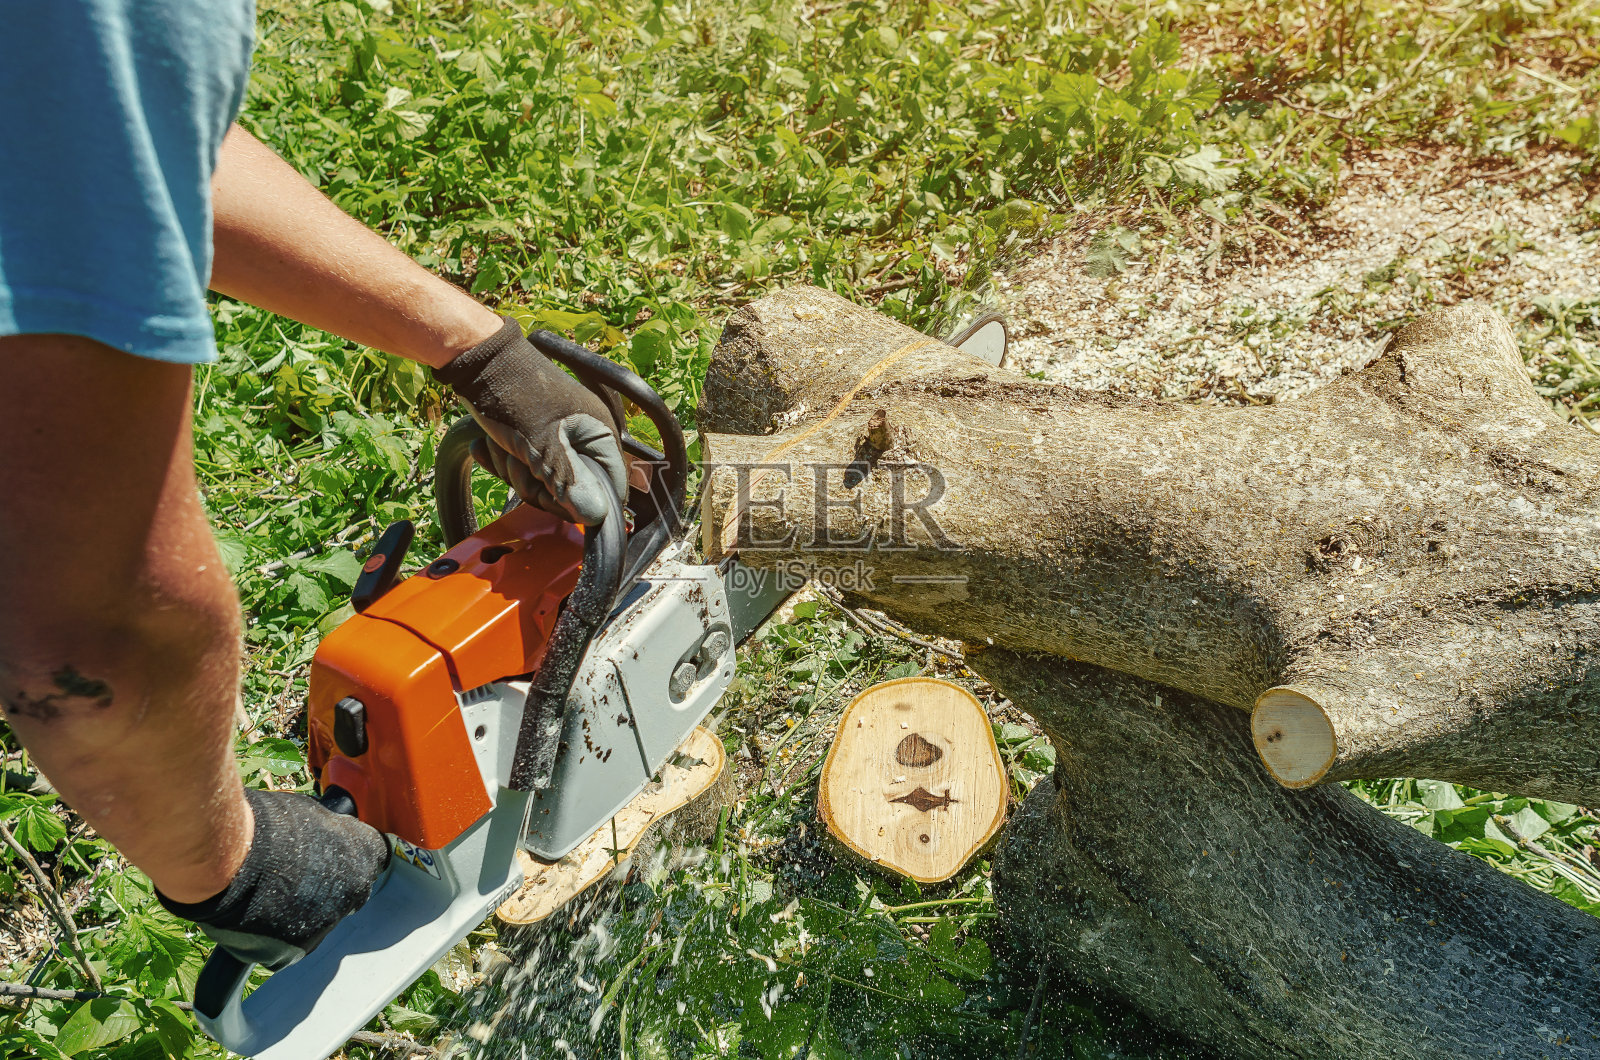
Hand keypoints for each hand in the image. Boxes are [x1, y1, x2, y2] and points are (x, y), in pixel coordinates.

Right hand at [158, 789, 389, 968]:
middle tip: (297, 874)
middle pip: (348, 892)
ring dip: (303, 912)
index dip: (351, 852)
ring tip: (269, 896)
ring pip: (320, 921)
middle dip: (329, 885)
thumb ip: (328, 830)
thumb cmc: (265, 825)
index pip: (374, 855)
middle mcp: (354, 893)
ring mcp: (326, 924)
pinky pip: (290, 944)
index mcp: (365, 854)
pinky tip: (257, 917)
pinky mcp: (294, 950)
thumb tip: (327, 832)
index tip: (334, 852)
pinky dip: (276, 934)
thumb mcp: (310, 813)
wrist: (230, 861)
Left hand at [433, 317, 627, 523]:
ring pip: (542, 479)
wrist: (475, 359)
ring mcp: (557, 436)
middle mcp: (583, 435)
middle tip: (517, 462)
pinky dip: (502, 461)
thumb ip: (569, 481)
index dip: (580, 501)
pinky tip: (485, 446)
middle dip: (535, 482)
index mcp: (599, 432)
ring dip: (514, 470)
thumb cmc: (512, 393)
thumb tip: (596, 516)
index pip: (608, 486)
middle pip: (569, 487)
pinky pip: (524, 466)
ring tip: (499, 446)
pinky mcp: (532, 436)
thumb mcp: (542, 444)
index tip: (549, 496)